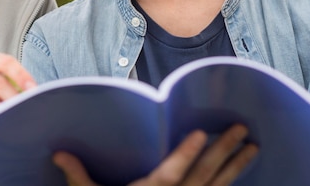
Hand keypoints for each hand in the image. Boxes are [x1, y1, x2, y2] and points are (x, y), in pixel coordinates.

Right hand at [54, 124, 258, 185]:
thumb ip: (78, 176)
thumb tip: (58, 152)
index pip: (170, 172)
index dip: (184, 153)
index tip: (200, 133)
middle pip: (202, 175)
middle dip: (222, 151)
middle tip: (239, 130)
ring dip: (235, 166)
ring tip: (252, 148)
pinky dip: (227, 185)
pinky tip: (238, 175)